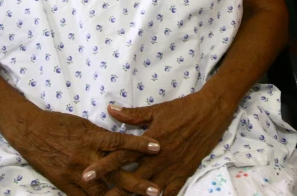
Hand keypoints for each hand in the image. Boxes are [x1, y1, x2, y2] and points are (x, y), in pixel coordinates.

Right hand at [9, 108, 161, 195]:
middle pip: (115, 174)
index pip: (120, 142)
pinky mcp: (65, 185)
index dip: (139, 145)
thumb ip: (103, 136)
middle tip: (155, 190)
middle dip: (136, 184)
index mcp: (92, 138)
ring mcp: (75, 174)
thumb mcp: (85, 124)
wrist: (30, 131)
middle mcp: (86, 158)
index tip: (158, 148)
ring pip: (101, 192)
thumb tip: (122, 143)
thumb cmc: (59, 124)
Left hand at [82, 91, 235, 195]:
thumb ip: (132, 114)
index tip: (86, 175)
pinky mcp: (184, 173)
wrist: (211, 111)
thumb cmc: (183, 109)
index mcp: (149, 140)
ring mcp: (172, 167)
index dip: (102, 166)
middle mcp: (159, 157)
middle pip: (131, 179)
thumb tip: (110, 109)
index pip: (120, 156)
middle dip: (114, 190)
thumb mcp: (156, 109)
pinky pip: (170, 193)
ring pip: (148, 190)